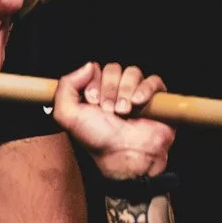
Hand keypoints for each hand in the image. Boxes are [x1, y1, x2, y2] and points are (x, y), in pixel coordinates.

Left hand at [52, 61, 172, 180]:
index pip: (95, 69)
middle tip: (108, 110)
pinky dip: (145, 88)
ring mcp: (136, 94)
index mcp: (95, 92)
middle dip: (109, 88)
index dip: (93, 82)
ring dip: (125, 90)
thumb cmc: (97, 139)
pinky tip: (138, 102)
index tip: (92, 101)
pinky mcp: (156, 100)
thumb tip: (89, 66)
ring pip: (133, 72)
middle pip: (113, 68)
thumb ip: (65, 86)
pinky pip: (154, 80)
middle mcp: (115, 91)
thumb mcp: (66, 115)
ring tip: (123, 111)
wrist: (125, 156)